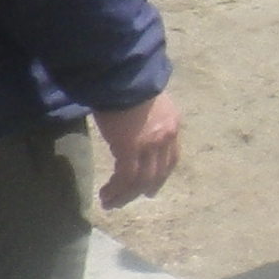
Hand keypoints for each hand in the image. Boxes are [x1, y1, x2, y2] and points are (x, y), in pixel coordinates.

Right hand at [92, 92, 181, 209]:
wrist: (124, 75)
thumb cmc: (128, 82)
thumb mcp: (146, 100)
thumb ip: (146, 117)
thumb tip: (134, 124)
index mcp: (172, 124)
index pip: (171, 158)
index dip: (161, 174)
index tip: (151, 186)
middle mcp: (166, 137)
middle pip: (157, 173)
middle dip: (144, 189)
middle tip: (131, 199)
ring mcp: (150, 145)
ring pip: (141, 180)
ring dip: (126, 195)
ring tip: (112, 203)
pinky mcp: (130, 149)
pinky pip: (125, 177)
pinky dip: (116, 190)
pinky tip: (106, 195)